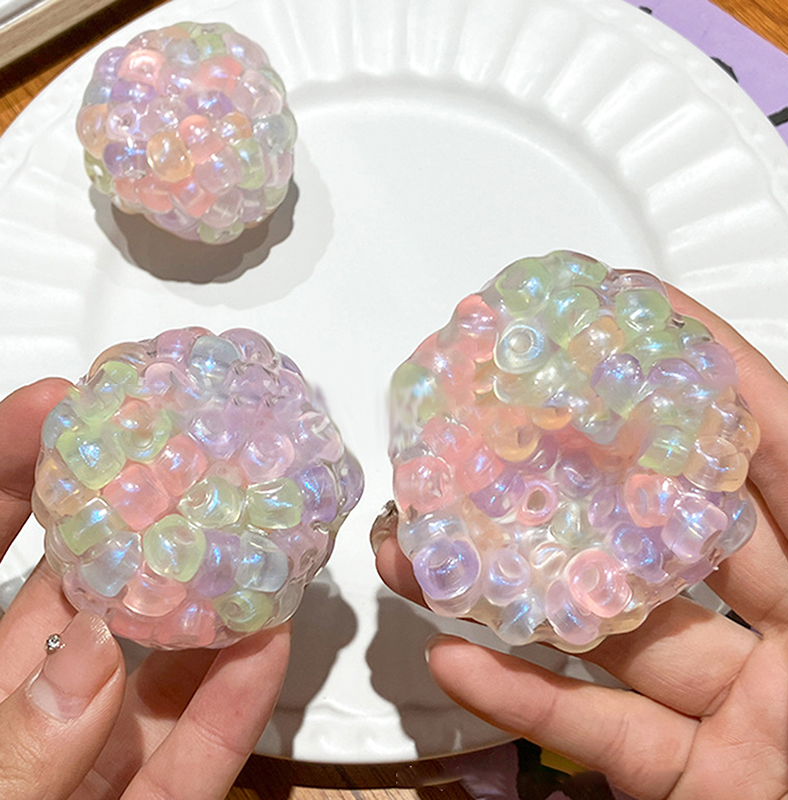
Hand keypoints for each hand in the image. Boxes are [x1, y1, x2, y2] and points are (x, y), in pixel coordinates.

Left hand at [0, 379, 289, 799]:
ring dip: (209, 600)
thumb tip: (90, 654)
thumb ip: (20, 751)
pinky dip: (238, 700)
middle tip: (189, 454)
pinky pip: (196, 751)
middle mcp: (30, 712)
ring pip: (154, 667)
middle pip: (81, 593)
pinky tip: (271, 642)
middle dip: (136, 519)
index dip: (11, 471)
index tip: (58, 404)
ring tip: (253, 533)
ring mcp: (91, 760)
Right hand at [375, 288, 787, 799]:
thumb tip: (769, 458)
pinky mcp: (689, 778)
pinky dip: (526, 702)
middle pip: (664, 530)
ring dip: (515, 593)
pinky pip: (598, 733)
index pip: (774, 447)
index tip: (632, 310)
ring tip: (431, 547)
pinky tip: (457, 661)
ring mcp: (734, 708)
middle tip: (500, 429)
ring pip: (607, 633)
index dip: (708, 371)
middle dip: (576, 476)